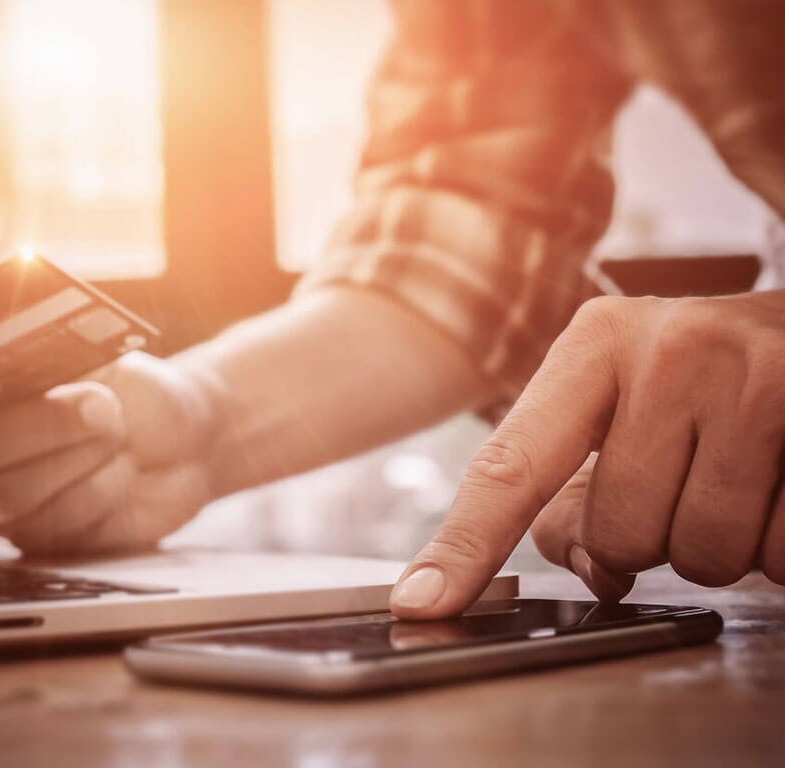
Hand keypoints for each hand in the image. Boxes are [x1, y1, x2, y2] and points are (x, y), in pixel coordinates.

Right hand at [0, 352, 219, 554]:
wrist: (187, 437)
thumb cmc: (133, 389)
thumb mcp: (98, 356)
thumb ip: (55, 357)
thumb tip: (27, 359)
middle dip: (39, 426)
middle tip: (100, 405)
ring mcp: (0, 502)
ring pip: (10, 494)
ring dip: (77, 455)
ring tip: (119, 433)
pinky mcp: (41, 538)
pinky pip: (55, 523)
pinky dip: (102, 488)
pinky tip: (123, 469)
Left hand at [391, 292, 784, 616]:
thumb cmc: (707, 375)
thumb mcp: (626, 397)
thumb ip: (578, 479)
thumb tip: (584, 564)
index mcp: (597, 343)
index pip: (512, 466)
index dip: (465, 546)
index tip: (421, 601)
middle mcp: (670, 351)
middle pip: (619, 535)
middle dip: (650, 537)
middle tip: (684, 483)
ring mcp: (756, 382)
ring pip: (700, 557)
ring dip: (717, 545)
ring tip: (736, 478)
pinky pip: (778, 557)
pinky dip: (776, 546)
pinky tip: (778, 484)